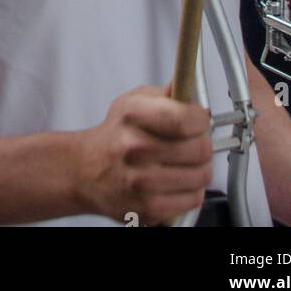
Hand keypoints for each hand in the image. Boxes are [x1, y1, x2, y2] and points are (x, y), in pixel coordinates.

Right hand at [74, 85, 212, 224]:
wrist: (86, 171)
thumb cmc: (115, 134)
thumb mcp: (133, 101)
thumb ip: (165, 94)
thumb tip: (188, 82)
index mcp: (133, 115)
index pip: (185, 119)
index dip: (201, 119)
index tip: (200, 120)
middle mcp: (135, 148)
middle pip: (199, 149)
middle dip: (204, 143)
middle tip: (194, 142)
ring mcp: (141, 181)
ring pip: (200, 176)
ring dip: (200, 168)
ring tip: (186, 163)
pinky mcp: (148, 207)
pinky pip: (192, 199)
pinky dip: (192, 190)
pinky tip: (178, 181)